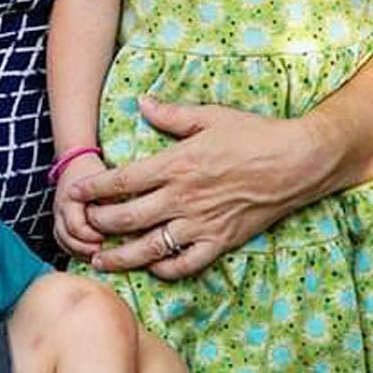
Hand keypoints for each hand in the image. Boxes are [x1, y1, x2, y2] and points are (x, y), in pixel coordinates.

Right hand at [53, 152, 107, 258]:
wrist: (77, 163)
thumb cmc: (95, 172)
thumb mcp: (107, 182)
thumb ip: (114, 200)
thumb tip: (130, 220)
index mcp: (70, 198)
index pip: (76, 227)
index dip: (92, 237)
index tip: (107, 239)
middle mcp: (60, 209)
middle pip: (67, 238)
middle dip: (86, 249)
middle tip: (105, 252)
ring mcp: (58, 217)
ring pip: (64, 243)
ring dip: (81, 252)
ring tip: (100, 255)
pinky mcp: (60, 223)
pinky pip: (64, 242)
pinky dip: (76, 251)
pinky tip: (92, 253)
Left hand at [69, 97, 314, 278]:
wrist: (298, 162)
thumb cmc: (255, 135)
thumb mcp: (211, 116)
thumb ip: (172, 114)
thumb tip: (142, 103)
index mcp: (177, 164)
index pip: (122, 181)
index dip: (94, 190)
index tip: (74, 195)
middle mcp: (183, 197)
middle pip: (128, 218)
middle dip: (98, 225)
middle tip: (81, 228)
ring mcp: (202, 223)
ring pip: (150, 248)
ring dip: (121, 257)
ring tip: (100, 261)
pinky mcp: (221, 241)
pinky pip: (187, 264)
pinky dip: (165, 269)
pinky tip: (151, 268)